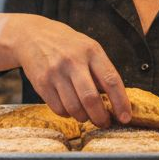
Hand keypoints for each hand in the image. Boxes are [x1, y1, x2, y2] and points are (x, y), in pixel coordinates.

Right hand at [6, 14, 129, 127]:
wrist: (32, 36)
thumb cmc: (67, 45)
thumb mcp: (88, 48)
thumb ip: (102, 71)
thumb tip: (117, 101)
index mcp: (91, 51)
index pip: (111, 80)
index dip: (121, 102)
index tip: (125, 117)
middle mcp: (73, 61)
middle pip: (90, 99)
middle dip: (100, 117)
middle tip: (104, 123)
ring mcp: (55, 72)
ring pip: (74, 108)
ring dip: (84, 117)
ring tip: (86, 115)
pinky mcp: (41, 83)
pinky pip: (58, 109)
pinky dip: (67, 114)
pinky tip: (69, 107)